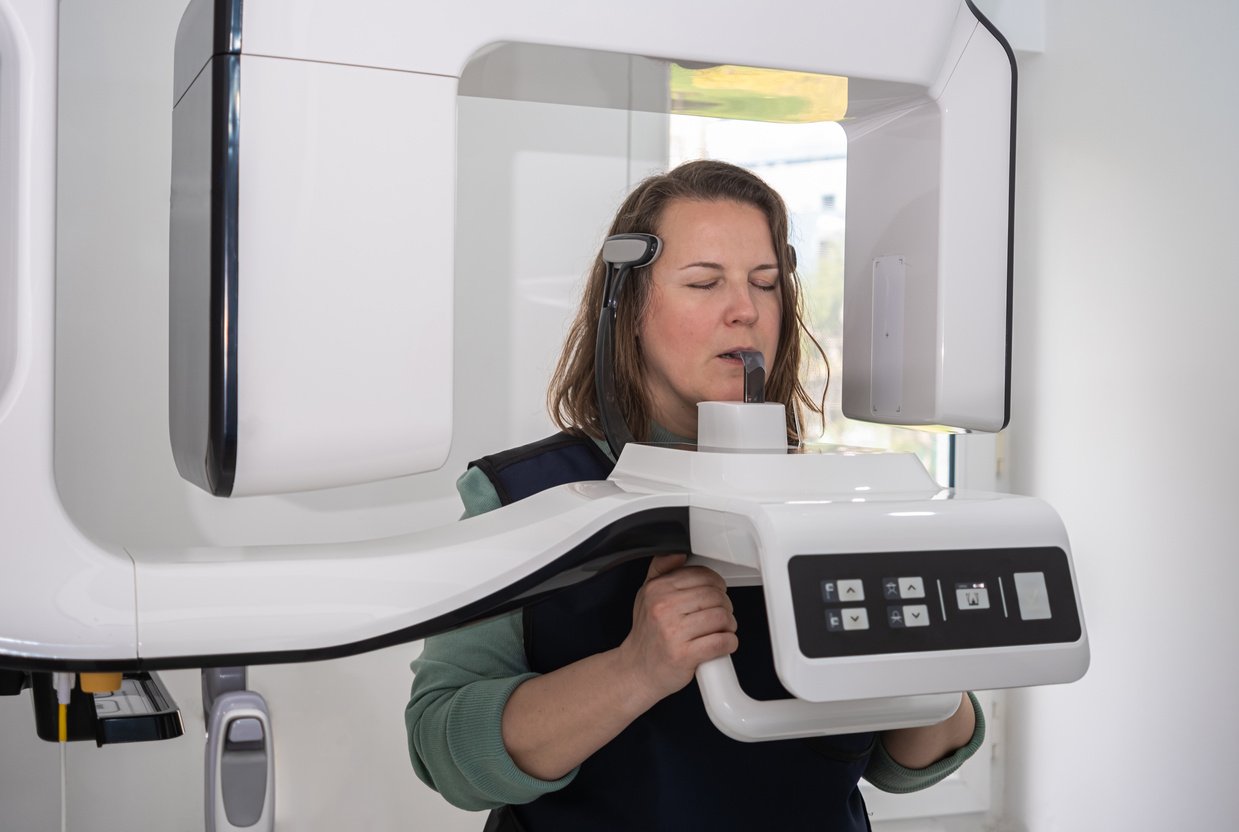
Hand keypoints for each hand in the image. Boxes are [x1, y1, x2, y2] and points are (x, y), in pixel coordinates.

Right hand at [616, 554, 738, 703]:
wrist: (637, 671)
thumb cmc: (647, 635)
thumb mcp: (646, 596)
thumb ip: (660, 570)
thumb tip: (678, 553)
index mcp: (657, 589)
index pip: (702, 576)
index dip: (717, 585)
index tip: (716, 595)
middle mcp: (663, 607)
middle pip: (715, 596)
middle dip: (725, 606)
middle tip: (720, 617)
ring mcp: (673, 632)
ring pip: (721, 617)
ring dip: (729, 626)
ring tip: (721, 630)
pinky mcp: (684, 655)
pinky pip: (721, 642)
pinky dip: (729, 643)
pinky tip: (722, 644)